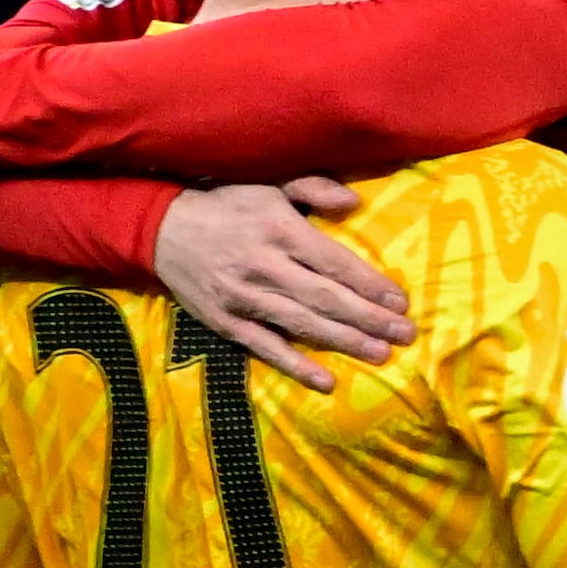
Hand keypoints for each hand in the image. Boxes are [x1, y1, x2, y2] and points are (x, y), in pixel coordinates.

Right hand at [155, 181, 404, 390]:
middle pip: (326, 298)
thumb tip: (355, 202)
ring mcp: (244, 297)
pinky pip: (266, 347)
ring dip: (344, 342)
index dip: (370, 284)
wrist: (161, 229)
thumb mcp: (268, 186)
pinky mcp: (226, 323)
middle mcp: (264, 265)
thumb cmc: (227, 206)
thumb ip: (312, 190)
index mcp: (279, 230)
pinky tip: (326, 381)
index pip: (335, 263)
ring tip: (381, 355)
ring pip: (303, 324)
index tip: (400, 302)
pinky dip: (295, 365)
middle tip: (405, 334)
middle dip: (369, 318)